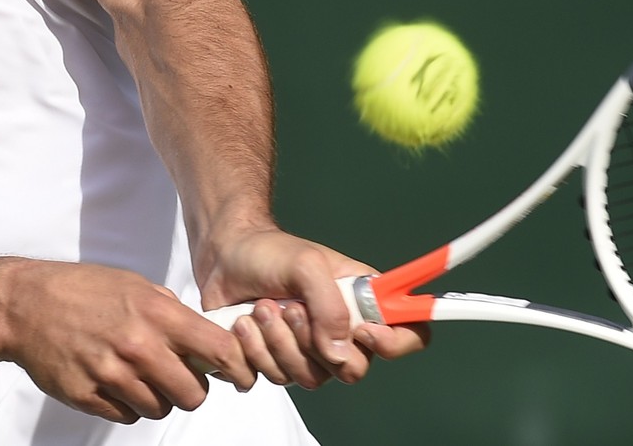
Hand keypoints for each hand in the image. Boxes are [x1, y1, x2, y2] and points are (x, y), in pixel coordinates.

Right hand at [0, 260, 261, 422]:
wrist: (24, 304)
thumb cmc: (81, 290)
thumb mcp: (133, 284)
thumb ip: (171, 311)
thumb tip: (206, 339)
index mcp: (156, 313)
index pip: (219, 351)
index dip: (234, 366)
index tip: (232, 372)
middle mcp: (138, 345)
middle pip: (193, 395)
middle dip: (190, 389)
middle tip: (176, 376)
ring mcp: (111, 374)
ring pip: (159, 409)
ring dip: (155, 397)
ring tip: (137, 374)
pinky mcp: (88, 396)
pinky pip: (126, 416)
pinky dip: (125, 404)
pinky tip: (112, 380)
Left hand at [196, 226, 428, 388]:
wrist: (224, 257)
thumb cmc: (269, 252)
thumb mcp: (306, 263)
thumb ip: (329, 305)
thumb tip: (338, 351)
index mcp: (362, 303)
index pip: (409, 335)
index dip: (395, 343)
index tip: (364, 331)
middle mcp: (340, 333)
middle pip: (351, 370)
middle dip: (311, 341)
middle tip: (289, 308)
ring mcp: (307, 353)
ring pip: (305, 379)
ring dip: (275, 342)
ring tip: (260, 308)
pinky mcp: (273, 363)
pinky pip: (267, 379)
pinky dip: (249, 351)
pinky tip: (242, 323)